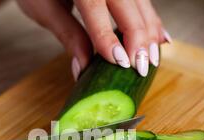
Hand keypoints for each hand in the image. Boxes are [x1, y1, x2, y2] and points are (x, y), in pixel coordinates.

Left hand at [17, 0, 169, 78]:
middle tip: (141, 69)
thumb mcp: (45, 10)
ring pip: (141, 4)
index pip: (95, 7)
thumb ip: (68, 36)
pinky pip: (143, 3)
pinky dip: (151, 22)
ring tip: (152, 60)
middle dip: (138, 40)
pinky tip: (159, 40)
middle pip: (128, 6)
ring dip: (150, 33)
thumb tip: (83, 69)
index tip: (121, 63)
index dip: (109, 36)